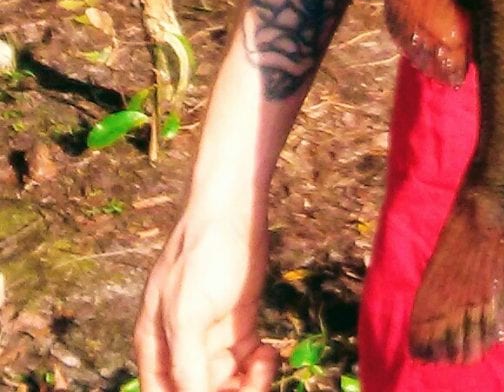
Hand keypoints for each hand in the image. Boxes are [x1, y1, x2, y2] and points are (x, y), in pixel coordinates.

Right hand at [134, 208, 278, 391]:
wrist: (235, 208)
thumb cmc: (203, 254)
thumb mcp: (187, 314)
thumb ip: (186, 364)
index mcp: (156, 348)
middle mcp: (180, 348)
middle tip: (253, 379)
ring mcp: (210, 338)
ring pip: (227, 384)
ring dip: (249, 383)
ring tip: (264, 360)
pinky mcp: (238, 326)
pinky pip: (245, 365)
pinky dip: (258, 367)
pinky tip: (267, 353)